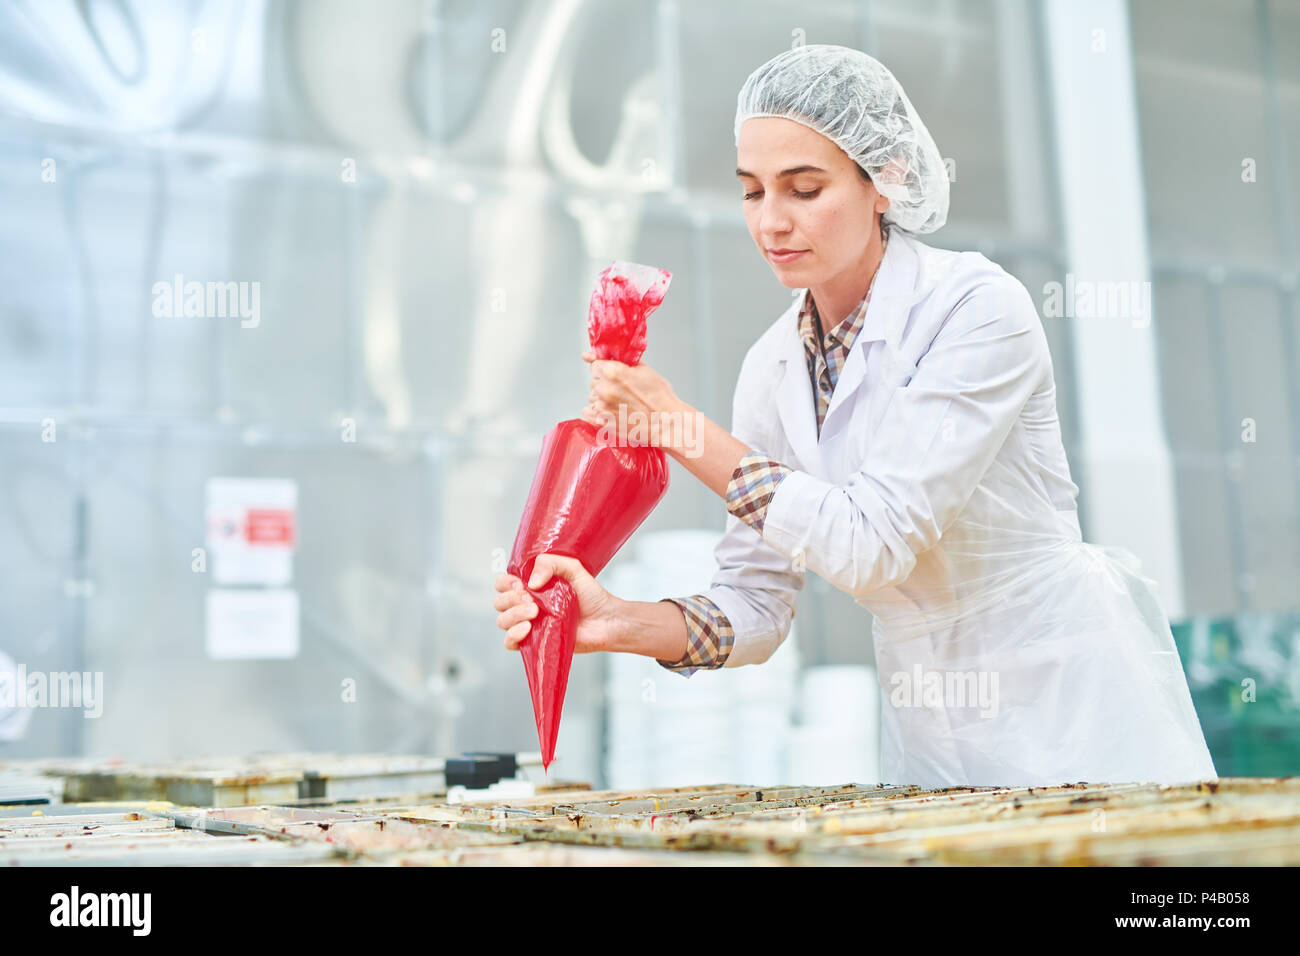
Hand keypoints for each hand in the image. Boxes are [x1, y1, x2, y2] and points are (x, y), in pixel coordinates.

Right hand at [493, 554, 626, 654]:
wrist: (606, 620)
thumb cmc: (591, 595)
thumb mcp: (573, 568)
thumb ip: (550, 563)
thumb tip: (530, 583)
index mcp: (531, 586)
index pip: (503, 583)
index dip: (506, 584)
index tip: (521, 585)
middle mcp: (526, 605)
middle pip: (500, 603)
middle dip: (511, 600)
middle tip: (533, 601)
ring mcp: (529, 624)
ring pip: (502, 621)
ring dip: (513, 616)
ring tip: (534, 613)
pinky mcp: (534, 643)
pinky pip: (509, 643)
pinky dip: (513, 636)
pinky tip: (527, 629)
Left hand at [580, 350, 690, 449]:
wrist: (667, 422)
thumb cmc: (660, 397)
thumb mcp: (644, 369)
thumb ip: (618, 359)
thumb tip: (589, 355)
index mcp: (613, 371)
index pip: (595, 365)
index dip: (606, 370)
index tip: (616, 376)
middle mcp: (604, 388)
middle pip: (593, 381)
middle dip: (605, 384)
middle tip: (624, 391)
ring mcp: (601, 406)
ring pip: (592, 397)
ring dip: (602, 399)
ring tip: (622, 404)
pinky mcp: (601, 422)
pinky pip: (587, 413)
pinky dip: (596, 412)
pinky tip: (611, 412)